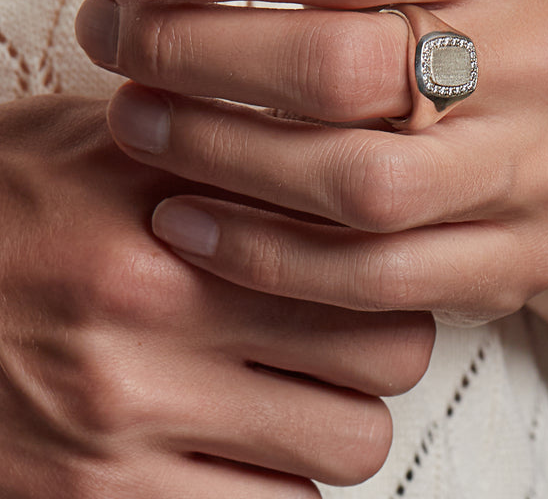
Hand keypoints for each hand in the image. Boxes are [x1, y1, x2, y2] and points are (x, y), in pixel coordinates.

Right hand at [0, 95, 432, 496]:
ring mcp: (125, 422)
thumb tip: (323, 152)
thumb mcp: (99, 141)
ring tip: (296, 397)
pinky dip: (278, 486)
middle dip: (382, 347)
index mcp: (167, 209)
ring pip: (347, 445)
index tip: (376, 264)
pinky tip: (243, 449)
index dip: (390, 259)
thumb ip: (212, 146)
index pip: (363, 244)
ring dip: (337, 423)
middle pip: (385, 350)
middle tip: (349, 335)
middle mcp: (154, 315)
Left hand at [76, 0, 547, 325]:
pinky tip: (187, 223)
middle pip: (348, 70)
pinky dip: (266, 261)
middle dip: (198, 57)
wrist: (533, 88)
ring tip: (136, 128)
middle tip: (114, 43)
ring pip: (365, 189)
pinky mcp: (521, 256)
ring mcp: (541, 169)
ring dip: (223, 162)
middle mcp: (545, 58)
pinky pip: (382, 280)